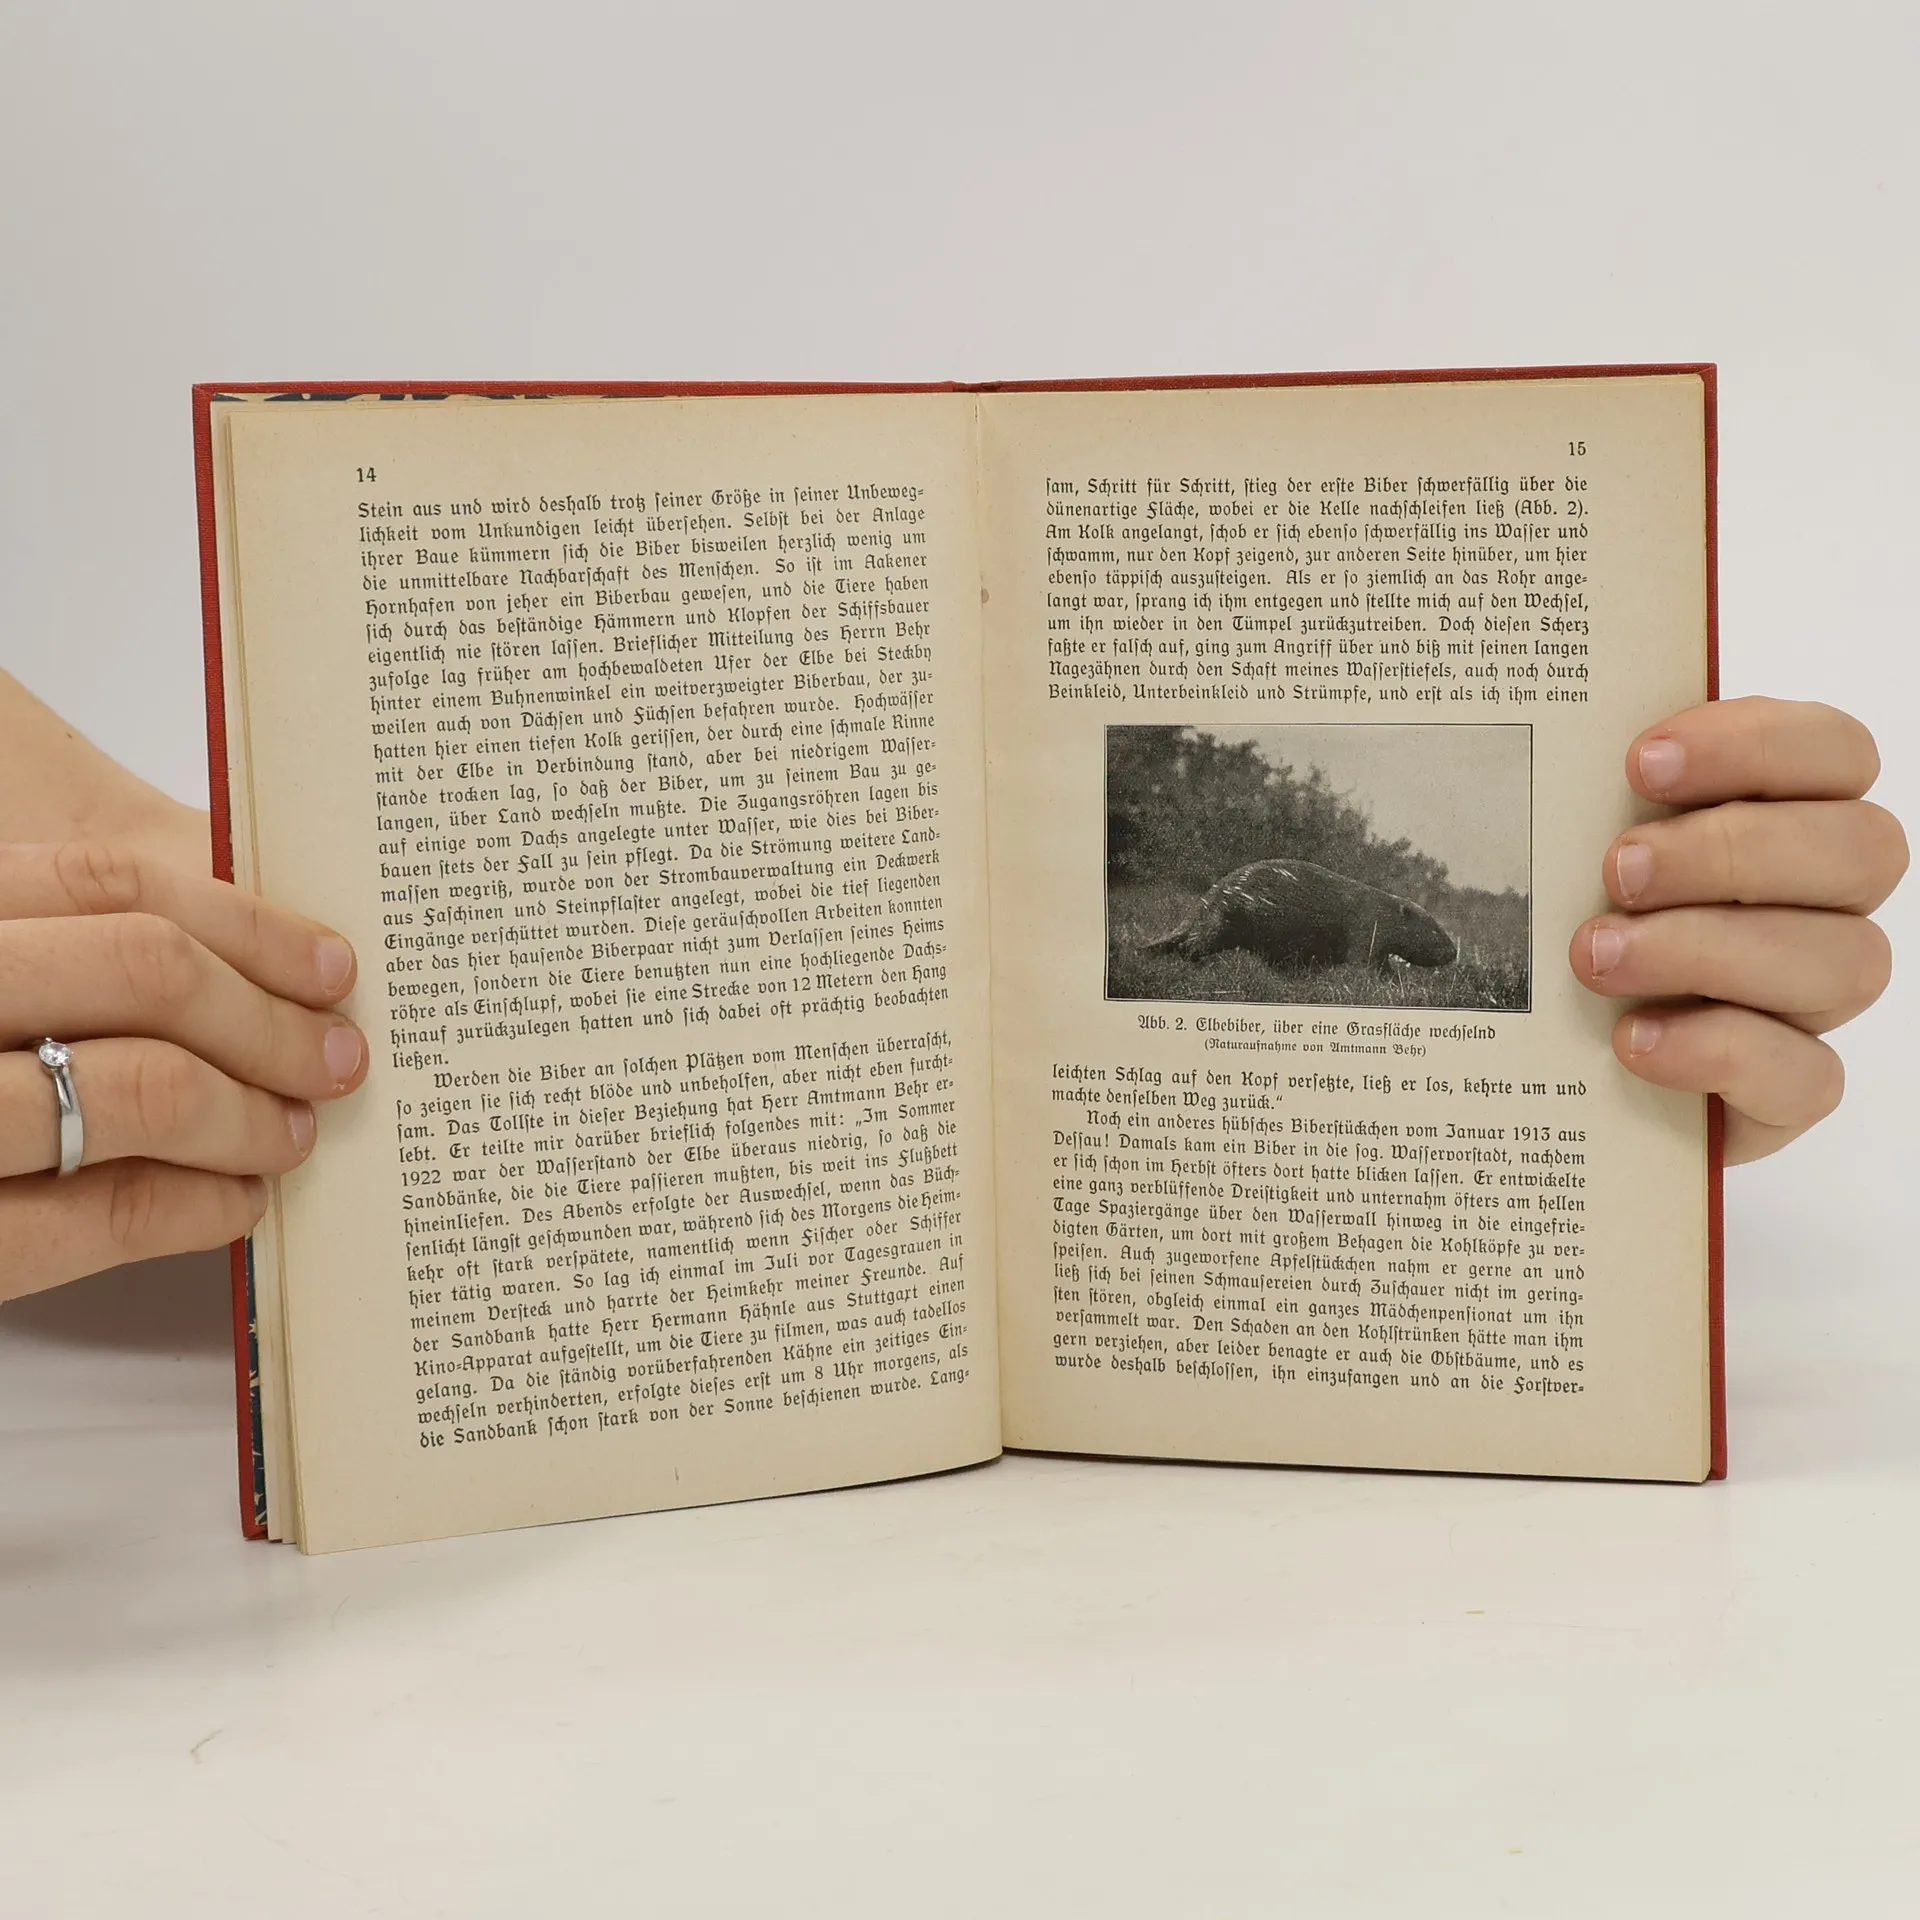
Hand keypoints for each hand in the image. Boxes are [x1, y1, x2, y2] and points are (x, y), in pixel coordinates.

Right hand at [0, 672, 367, 1298]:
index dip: (247, 926)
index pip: (111, 883)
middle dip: (270, 1022)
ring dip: (252, 1117)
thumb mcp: (9, 958)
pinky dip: (203, 1203)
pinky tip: (235, 1199)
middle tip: (335, 1059)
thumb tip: (264, 963)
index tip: (331, 967)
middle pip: (149, 972)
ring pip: (149, 1090)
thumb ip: (85, 940)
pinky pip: (114, 1209)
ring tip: (291, 1135)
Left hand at [1571, 697, 1905, 1163]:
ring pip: (1843, 961)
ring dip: (1710, 949)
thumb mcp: (1565, 839)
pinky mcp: (1787, 1093)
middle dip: (1732, 851)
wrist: (1545, 1059)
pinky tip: (1633, 1040)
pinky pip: (1806, 1075)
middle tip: (1617, 869)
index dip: (1756, 745)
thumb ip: (1582, 783)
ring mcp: (1812, 1001)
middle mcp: (1823, 904)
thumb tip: (1530, 709)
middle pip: (1862, 851)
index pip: (1837, 752)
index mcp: (1790, 814)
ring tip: (1596, 956)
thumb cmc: (1567, 917)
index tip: (1641, 764)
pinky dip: (1718, 1051)